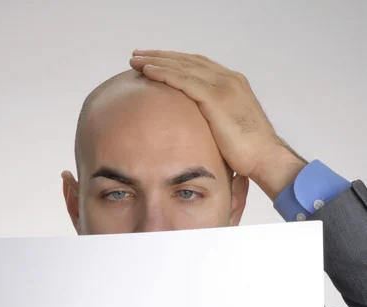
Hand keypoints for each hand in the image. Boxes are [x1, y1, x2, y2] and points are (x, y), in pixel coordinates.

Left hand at [130, 50, 306, 198]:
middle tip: (139, 55)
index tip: (155, 61)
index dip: (175, 62)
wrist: (266, 157)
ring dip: (157, 61)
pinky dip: (164, 74)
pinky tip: (148, 72)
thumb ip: (215, 120)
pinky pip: (184, 81)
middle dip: (161, 56)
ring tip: (136, 60)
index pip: (198, 66)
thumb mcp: (229, 129)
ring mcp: (223, 86)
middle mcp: (228, 79)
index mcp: (233, 84)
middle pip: (188, 61)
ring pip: (183, 66)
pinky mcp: (216, 98)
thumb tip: (199, 131)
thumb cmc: (250, 152)